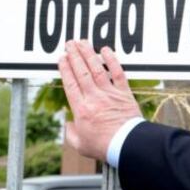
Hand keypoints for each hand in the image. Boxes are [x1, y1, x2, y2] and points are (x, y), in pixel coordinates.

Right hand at [58, 40, 142, 160]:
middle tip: (69, 44)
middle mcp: (94, 98)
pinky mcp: (124, 94)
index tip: (61, 58)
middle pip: (81, 72)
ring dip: (89, 53)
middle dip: (74, 55)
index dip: (65, 68)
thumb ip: (71, 133)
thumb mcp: (80, 145)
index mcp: (81, 109)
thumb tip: (69, 124)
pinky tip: (106, 50)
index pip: (70, 83)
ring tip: (82, 42)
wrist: (127, 145)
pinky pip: (118, 73)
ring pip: (97, 68)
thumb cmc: (104, 147)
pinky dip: (112, 60)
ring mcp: (110, 94)